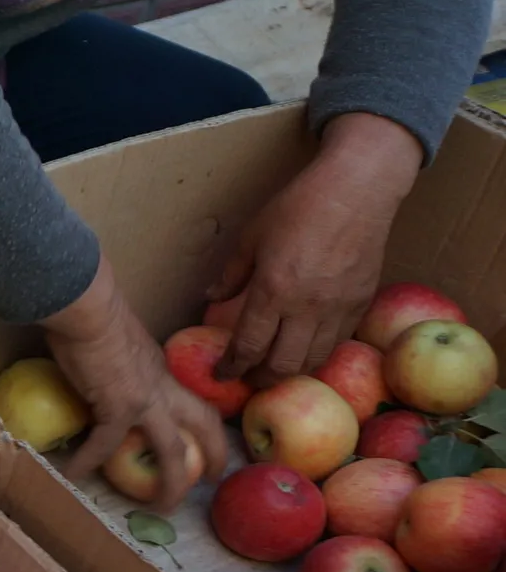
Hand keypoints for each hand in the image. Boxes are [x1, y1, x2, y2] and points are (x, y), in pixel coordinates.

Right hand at [43, 258, 231, 513]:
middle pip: (204, 426)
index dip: (204, 425)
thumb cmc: (96, 311)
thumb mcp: (119, 338)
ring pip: (173, 450)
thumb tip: (101, 361)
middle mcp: (162, 387)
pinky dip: (88, 461)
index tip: (206, 442)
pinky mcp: (117, 406)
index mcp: (162, 370)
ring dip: (172, 483)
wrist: (87, 307)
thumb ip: (118, 356)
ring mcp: (145, 400)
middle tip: (211, 481)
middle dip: (215, 455)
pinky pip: (105, 444)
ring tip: (162, 507)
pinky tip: (73, 474)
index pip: (193, 400)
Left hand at [212, 114, 420, 382]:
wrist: (357, 191)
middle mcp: (307, 307)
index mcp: (273, 290)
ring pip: (314, 361)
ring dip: (291, 372)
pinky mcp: (362, 304)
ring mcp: (338, 309)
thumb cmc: (298, 208)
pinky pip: (338, 343)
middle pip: (283, 365)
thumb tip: (210, 299)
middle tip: (247, 378)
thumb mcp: (252, 237)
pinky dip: (318, 353)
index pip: (249, 346)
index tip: (221, 375)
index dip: (232, 367)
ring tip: (274, 370)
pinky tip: (305, 349)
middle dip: (260, 379)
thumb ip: (231, 274)